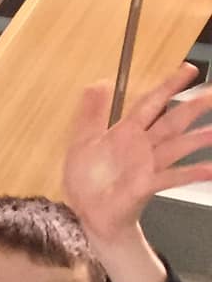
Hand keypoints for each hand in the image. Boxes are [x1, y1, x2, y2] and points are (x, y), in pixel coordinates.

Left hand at [61, 63, 211, 281]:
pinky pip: (171, 177)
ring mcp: (148, 165)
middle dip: (193, 107)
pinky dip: (192, 173)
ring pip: (177, 146)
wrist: (86, 211)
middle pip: (172, 121)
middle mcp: (143, 146)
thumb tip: (98, 83)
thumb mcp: (82, 140)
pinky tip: (210, 170)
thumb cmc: (87, 178)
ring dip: (197, 139)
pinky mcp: (146, 185)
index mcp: (126, 132)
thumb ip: (91, 112)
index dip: (169, 86)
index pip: (151, 103)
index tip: (188, 69)